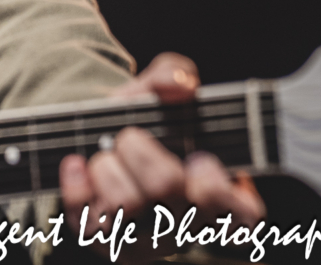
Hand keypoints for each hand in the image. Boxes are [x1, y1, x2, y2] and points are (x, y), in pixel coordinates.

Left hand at [60, 53, 263, 261]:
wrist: (96, 141)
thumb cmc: (143, 123)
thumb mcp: (157, 93)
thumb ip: (173, 74)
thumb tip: (181, 83)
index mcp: (224, 199)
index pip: (243, 214)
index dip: (215, 183)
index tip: (197, 156)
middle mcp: (189, 227)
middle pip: (167, 186)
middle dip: (139, 148)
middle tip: (129, 138)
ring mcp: (148, 241)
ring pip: (125, 203)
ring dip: (107, 165)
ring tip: (107, 155)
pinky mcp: (107, 244)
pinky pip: (88, 221)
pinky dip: (77, 183)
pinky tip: (78, 164)